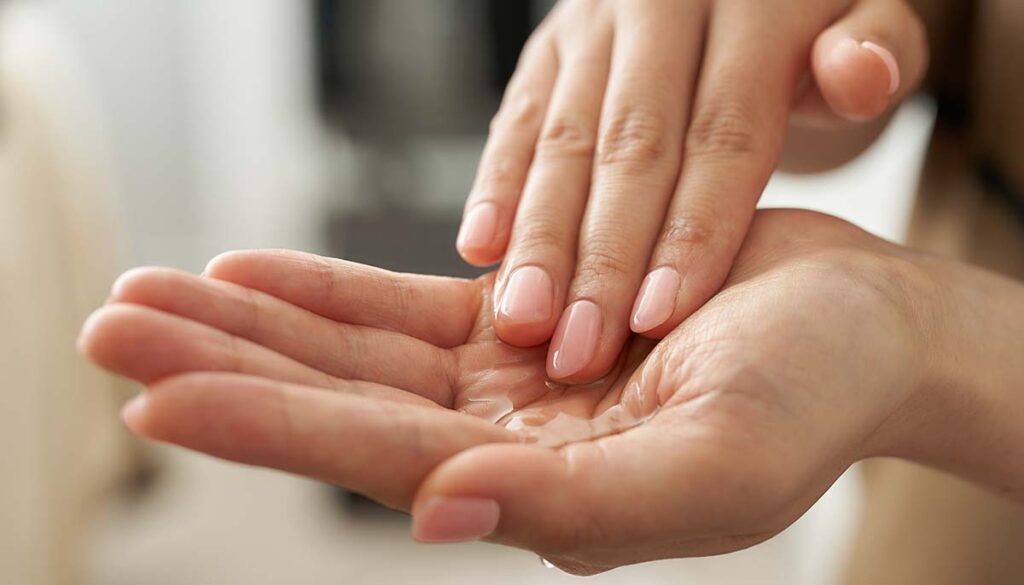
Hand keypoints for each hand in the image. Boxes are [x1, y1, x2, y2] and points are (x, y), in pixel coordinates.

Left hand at [80, 209, 951, 572]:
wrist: (862, 326)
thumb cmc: (816, 400)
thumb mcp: (715, 469)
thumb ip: (575, 508)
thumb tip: (439, 514)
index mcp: (539, 492)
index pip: (371, 459)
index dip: (262, 426)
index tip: (153, 393)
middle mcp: (502, 441)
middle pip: (332, 402)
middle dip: (219, 365)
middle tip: (108, 326)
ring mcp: (504, 379)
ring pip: (349, 351)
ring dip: (251, 323)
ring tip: (151, 294)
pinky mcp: (521, 316)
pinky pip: (402, 306)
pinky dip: (326, 292)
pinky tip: (253, 273)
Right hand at [456, 0, 927, 383]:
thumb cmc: (809, 26)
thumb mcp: (869, 20)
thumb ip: (876, 50)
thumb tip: (859, 72)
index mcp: (750, 3)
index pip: (722, 134)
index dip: (692, 230)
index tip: (663, 319)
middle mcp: (660, 6)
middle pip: (630, 148)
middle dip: (602, 257)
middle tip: (577, 348)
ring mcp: (595, 27)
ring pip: (562, 142)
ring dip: (539, 239)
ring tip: (523, 320)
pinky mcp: (549, 49)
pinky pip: (517, 121)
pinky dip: (496, 188)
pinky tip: (481, 250)